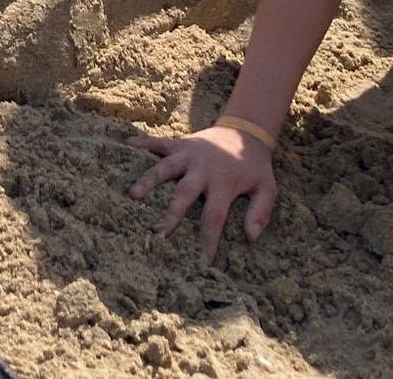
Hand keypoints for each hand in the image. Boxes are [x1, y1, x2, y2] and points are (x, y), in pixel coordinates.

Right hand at [129, 126, 276, 262]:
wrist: (245, 131)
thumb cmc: (253, 166)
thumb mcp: (267, 187)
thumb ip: (261, 211)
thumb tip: (251, 237)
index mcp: (224, 183)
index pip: (214, 216)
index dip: (207, 240)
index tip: (200, 262)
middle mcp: (203, 169)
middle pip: (184, 193)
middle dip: (171, 214)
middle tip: (157, 234)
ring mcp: (189, 154)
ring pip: (166, 168)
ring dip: (149, 180)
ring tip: (133, 194)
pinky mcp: (180, 143)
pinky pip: (159, 143)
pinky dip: (143, 143)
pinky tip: (126, 145)